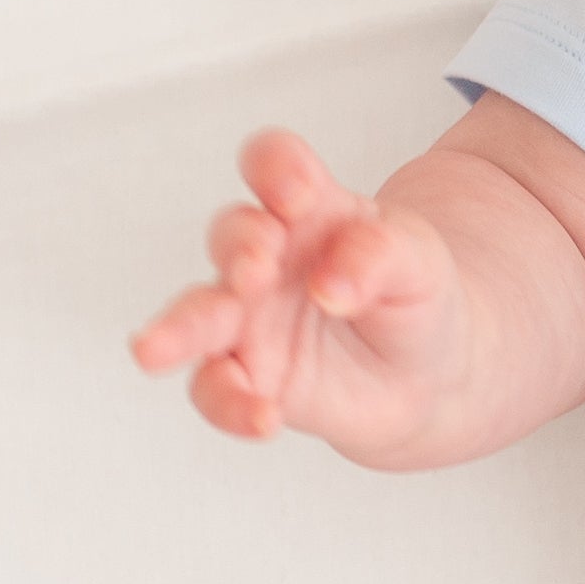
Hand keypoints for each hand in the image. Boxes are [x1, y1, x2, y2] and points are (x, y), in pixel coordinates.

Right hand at [129, 129, 472, 449]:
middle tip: (256, 267)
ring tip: (156, 349)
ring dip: (179, 328)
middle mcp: (266, 257)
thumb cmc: (413, 298)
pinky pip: (216, 388)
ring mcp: (248, 317)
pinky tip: (261, 417)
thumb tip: (332, 285)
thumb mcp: (419, 263)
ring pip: (197, 315)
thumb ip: (381, 255)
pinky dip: (229, 403)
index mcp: (308, 209)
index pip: (273, 166)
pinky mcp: (248, 375)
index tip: (297, 191)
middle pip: (230, 237)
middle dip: (237, 247)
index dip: (275, 167)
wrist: (428, 373)